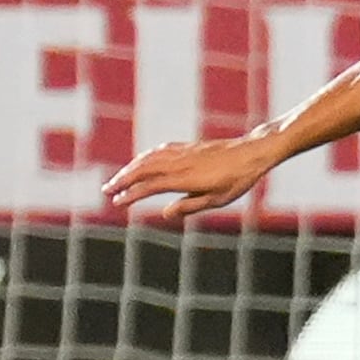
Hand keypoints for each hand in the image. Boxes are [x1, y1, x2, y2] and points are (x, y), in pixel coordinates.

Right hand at [103, 135, 274, 221]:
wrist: (253, 152)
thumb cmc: (237, 180)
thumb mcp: (217, 199)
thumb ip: (189, 206)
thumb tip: (164, 213)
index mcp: (184, 178)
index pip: (149, 187)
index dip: (131, 195)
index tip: (117, 202)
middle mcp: (179, 163)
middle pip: (142, 170)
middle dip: (122, 180)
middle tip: (107, 190)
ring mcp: (183, 152)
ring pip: (148, 158)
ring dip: (130, 167)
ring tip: (118, 178)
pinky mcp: (188, 146)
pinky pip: (160, 150)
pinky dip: (145, 156)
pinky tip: (140, 161)